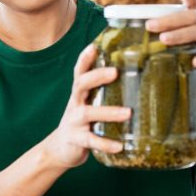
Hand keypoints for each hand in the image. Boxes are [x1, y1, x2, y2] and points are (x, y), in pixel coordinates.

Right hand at [43, 43, 129, 168]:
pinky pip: (91, 140)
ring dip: (108, 112)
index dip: (84, 59)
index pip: (80, 72)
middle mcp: (75, 104)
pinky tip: (119, 146)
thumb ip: (103, 92)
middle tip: (115, 72)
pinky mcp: (76, 140)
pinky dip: (105, 143)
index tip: (94, 46)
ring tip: (128, 113)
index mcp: (79, 94)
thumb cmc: (82, 122)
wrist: (61, 148)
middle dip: (96, 76)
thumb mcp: (88, 104)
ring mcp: (74, 121)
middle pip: (81, 84)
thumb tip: (134, 77)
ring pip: (89, 113)